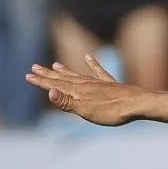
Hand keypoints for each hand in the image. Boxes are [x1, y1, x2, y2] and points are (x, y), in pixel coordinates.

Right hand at [25, 56, 147, 125]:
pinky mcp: (111, 84)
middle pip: (64, 78)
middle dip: (48, 74)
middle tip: (34, 67)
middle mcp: (87, 84)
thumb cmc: (113, 111)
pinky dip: (93, 64)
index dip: (41, 81)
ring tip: (55, 65)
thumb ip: (67, 102)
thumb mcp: (86, 111)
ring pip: (78, 75)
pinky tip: (88, 57)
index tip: (27, 75)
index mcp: (78, 92)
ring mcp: (99, 83)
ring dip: (65, 70)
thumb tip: (48, 92)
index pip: (55, 86)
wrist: (139, 104)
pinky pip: (99, 72)